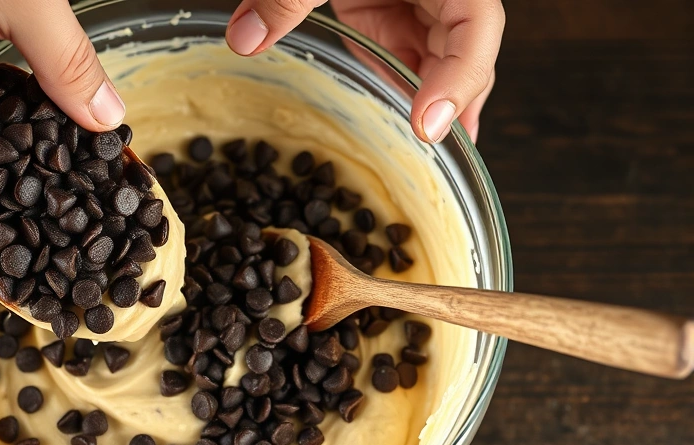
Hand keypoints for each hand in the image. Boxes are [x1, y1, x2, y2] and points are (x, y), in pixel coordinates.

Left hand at [225, 0, 503, 142]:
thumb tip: (245, 38)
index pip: (476, 25)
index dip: (459, 77)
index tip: (427, 123)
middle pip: (467, 49)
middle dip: (456, 101)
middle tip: (437, 152)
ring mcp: (418, 0)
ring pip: (439, 57)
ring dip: (430, 101)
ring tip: (423, 151)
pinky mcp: (390, 9)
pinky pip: (404, 53)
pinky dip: (398, 87)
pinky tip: (396, 122)